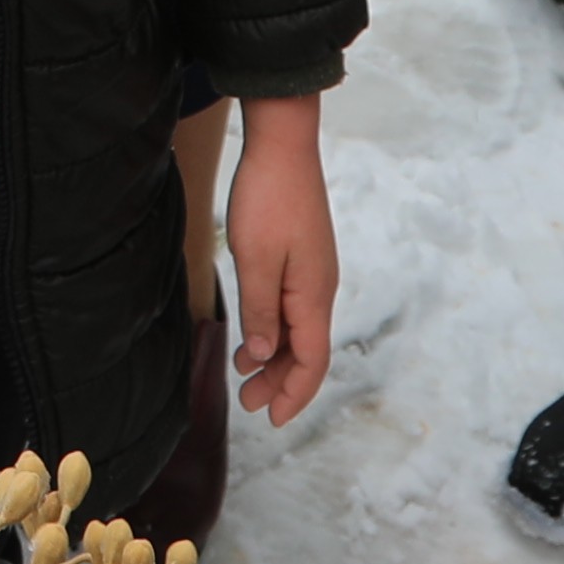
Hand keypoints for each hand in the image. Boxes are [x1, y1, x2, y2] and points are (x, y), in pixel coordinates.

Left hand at [223, 95, 337, 423]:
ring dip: (274, 357)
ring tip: (244, 377)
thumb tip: (265, 356)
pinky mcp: (302, 258)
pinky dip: (273, 328)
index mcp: (313, 294)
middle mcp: (320, 288)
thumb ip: (261, 311)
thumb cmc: (268, 198)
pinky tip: (252, 335)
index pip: (312, 361)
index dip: (295, 394)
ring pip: (298, 330)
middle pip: (307, 351)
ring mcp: (313, 272)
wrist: (282, 143)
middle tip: (248, 405)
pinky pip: (292, 307)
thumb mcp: (255, 260)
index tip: (272, 420)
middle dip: (280, 383)